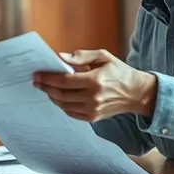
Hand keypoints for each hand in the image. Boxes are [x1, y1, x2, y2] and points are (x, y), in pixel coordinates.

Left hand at [32, 49, 154, 122]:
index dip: (48, 78)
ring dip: (52, 96)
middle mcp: (93, 98)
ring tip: (45, 88)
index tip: (37, 74)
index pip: (64, 81)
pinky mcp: (93, 118)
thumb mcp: (103, 57)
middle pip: (61, 94)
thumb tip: (60, 56)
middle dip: (45, 87)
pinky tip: (57, 97)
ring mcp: (92, 110)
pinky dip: (61, 105)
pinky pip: (70, 113)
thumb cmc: (119, 72)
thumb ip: (81, 56)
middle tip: (36, 81)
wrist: (137, 93)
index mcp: (95, 81)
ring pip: (63, 105)